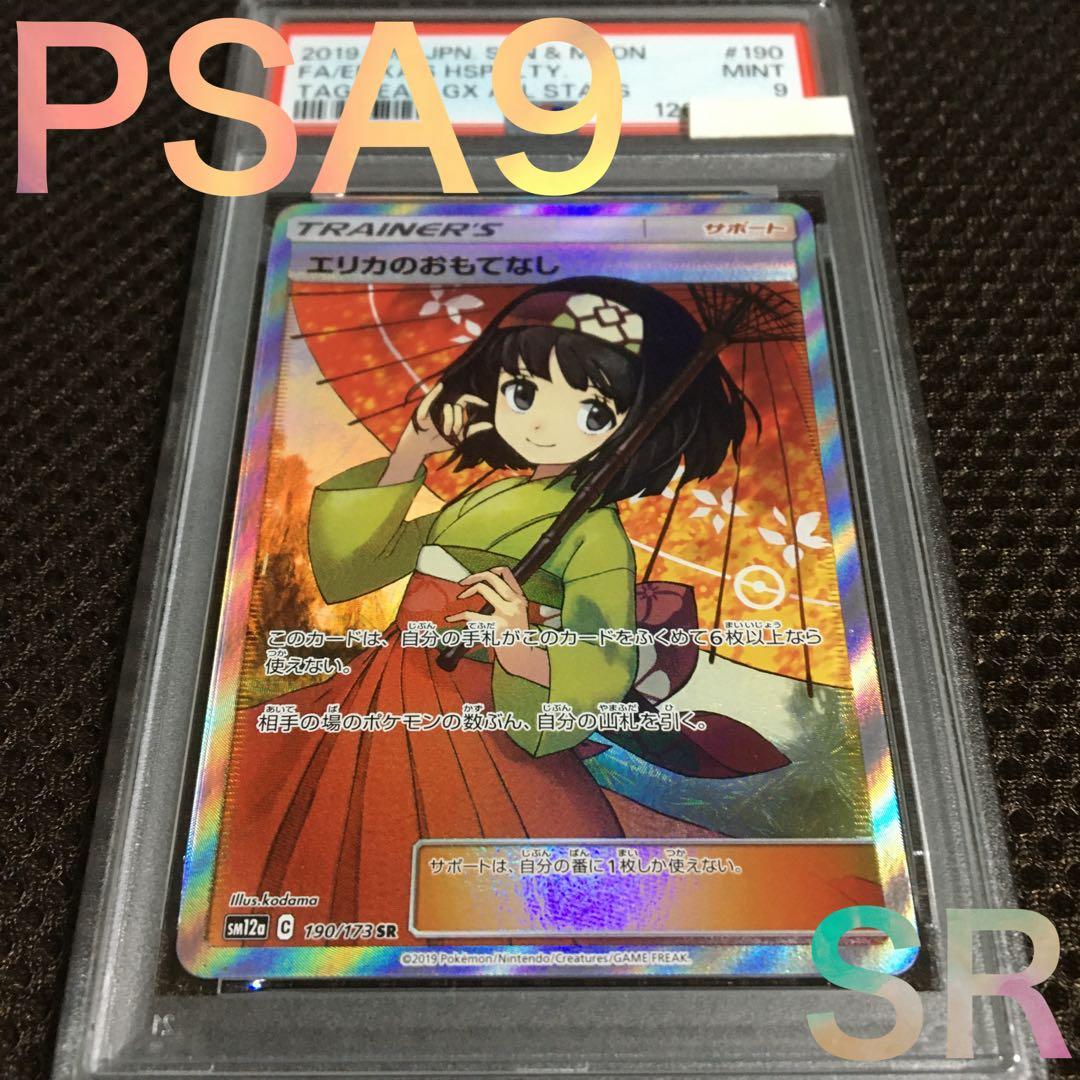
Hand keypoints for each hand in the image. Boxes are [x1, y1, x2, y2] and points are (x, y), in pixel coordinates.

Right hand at [382, 382, 490, 485]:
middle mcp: (444, 405)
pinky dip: (435, 393)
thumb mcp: (459, 437)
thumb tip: (490, 425)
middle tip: (453, 433)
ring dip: (449, 423)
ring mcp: (434, 405)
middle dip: (459, 422)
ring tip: (445, 433)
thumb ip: (473, 430)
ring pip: (448, 408)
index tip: (486, 404)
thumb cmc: (439, 441)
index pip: (466, 399)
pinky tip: (440, 386)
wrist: (422, 447)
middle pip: (458, 407)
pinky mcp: (423, 409)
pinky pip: (431, 400)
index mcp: (453, 410)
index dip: (476, 400)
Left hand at [446, 567, 549, 686]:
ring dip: (466, 592)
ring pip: (482, 589)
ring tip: (460, 598)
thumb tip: (485, 586)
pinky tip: (450, 619)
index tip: (479, 576)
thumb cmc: (516, 637)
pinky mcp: (496, 627)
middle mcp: (515, 602)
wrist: (523, 658)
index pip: (507, 572)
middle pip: (492, 577)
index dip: (490, 570)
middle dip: (473, 577)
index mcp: (520, 598)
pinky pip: (471, 615)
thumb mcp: (519, 614)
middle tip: (462, 583)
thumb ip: (508, 600)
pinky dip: (457, 616)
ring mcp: (506, 614)